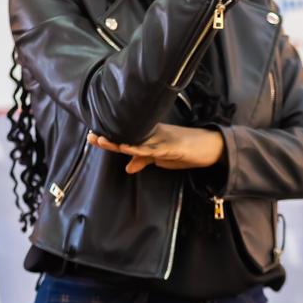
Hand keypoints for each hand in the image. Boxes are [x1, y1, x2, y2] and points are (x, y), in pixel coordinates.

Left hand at [88, 124, 224, 174]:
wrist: (212, 147)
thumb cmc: (186, 151)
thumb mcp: (161, 158)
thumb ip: (144, 160)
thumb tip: (127, 167)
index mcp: (150, 137)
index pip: (127, 137)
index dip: (111, 137)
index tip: (93, 136)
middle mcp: (154, 135)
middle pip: (128, 136)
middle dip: (110, 137)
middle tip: (91, 136)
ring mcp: (163, 140)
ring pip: (137, 140)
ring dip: (120, 141)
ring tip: (102, 141)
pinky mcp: (172, 147)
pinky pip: (154, 149)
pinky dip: (140, 149)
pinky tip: (128, 148)